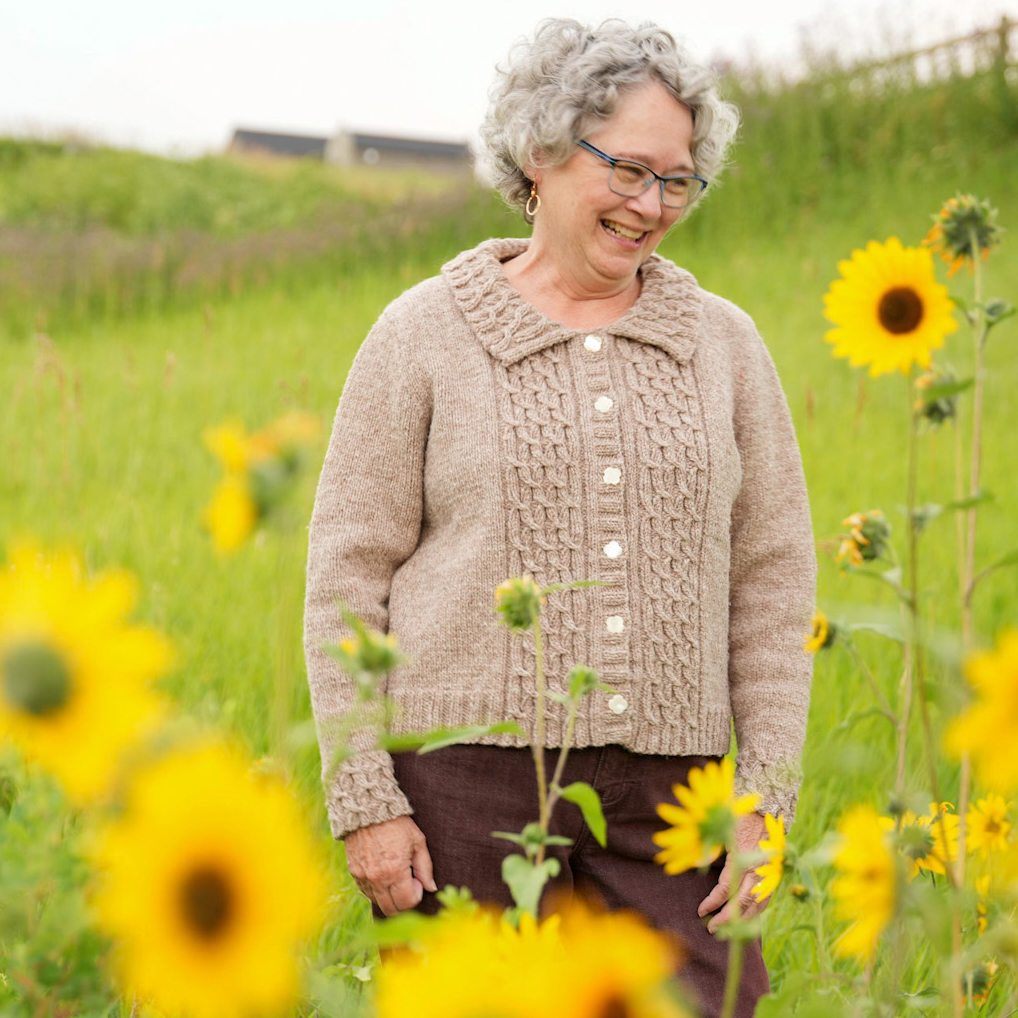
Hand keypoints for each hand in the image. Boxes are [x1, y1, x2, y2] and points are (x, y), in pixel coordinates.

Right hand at [344, 815, 437, 916]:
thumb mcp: (417, 841)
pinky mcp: (354, 872)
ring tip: (396, 877)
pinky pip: (366, 892)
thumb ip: (425, 868)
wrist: (368, 809)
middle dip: (404, 902)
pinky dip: (377, 891)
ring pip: (378, 903)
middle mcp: (377, 879)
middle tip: (409, 884)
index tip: (417, 880)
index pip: (407, 903)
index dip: (417, 895)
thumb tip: (431, 888)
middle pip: (392, 909)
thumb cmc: (397, 823)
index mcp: (395, 872)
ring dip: (390, 897)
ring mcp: (363, 877)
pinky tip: (383, 876)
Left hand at [697, 812, 770, 934]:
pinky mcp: (774, 877)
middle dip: (728, 919)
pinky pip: (765, 900)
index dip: (713, 902)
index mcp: (745, 859)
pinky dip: (754, 912)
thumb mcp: (724, 832)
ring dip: (742, 920)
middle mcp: (759, 871)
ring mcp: (769, 875)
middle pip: (743, 903)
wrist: (766, 811)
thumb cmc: (741, 819)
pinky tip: (745, 920)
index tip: (701, 911)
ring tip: (727, 930)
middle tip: (711, 929)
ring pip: (757, 905)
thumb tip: (697, 864)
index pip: (727, 888)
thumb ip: (712, 850)